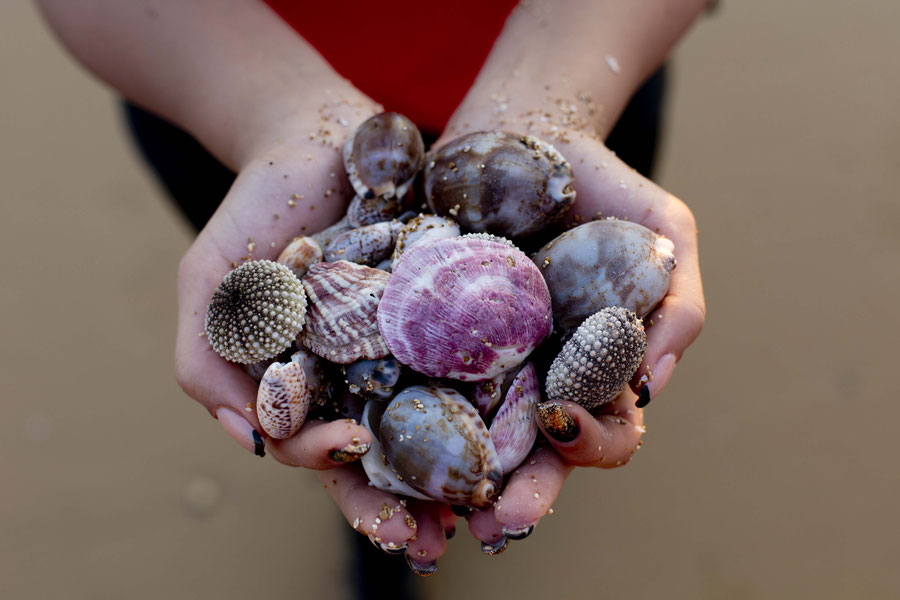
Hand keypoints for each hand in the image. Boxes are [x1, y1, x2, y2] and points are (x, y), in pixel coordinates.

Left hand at [432, 116, 704, 548]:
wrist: (522, 126)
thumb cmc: (602, 183)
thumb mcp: (664, 231)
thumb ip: (678, 304)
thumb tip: (652, 384)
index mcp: (587, 367)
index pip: (600, 429)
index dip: (591, 448)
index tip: (566, 434)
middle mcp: (528, 376)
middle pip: (527, 453)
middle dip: (517, 491)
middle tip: (496, 524)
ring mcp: (470, 359)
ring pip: (462, 435)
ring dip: (448, 480)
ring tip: (429, 510)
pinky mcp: (418, 331)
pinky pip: (403, 378)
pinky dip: (390, 411)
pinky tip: (369, 437)